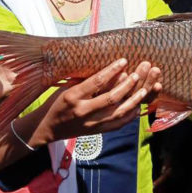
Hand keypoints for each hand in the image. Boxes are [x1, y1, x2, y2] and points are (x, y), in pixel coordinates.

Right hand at [29, 59, 160, 144]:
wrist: (46, 128)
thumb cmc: (56, 103)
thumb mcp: (66, 87)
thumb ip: (85, 80)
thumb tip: (110, 68)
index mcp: (72, 96)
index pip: (96, 82)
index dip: (112, 70)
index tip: (124, 60)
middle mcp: (82, 111)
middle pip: (110, 98)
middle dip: (127, 85)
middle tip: (138, 73)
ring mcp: (90, 124)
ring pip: (117, 113)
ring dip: (133, 100)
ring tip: (144, 89)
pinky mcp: (96, 132)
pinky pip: (117, 125)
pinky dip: (130, 116)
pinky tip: (139, 107)